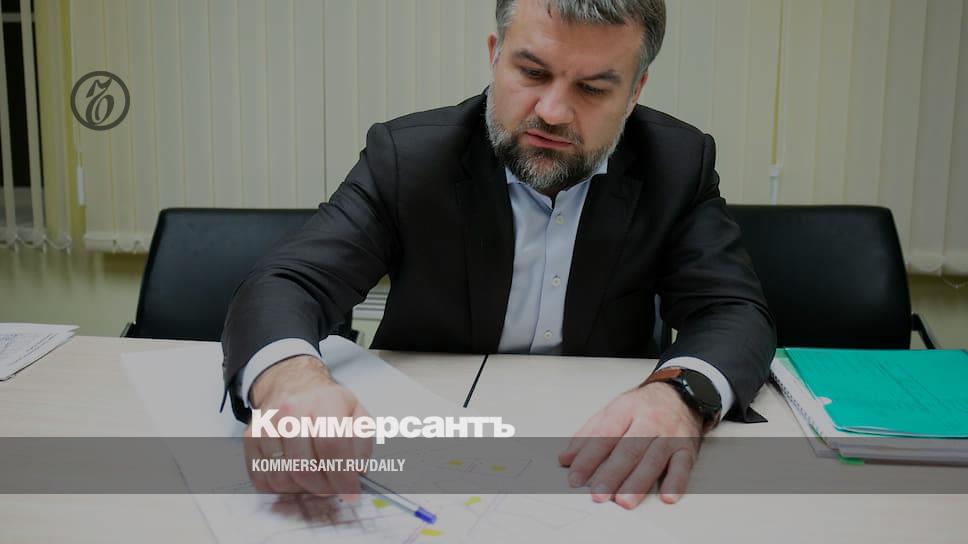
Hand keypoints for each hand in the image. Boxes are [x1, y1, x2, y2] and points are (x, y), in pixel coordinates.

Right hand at [243, 355, 372, 500]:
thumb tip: (356, 470)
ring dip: (302, 487)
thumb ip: (362, 442)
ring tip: (315, 475)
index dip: (343, 475)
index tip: (351, 492)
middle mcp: (291, 409)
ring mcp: (267, 423)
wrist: (294, 386)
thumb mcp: (356, 415)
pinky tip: (295, 473)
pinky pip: (263, 478)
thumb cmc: (327, 405)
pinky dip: (282, 485)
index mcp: (325, 401)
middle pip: (305, 467)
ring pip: (283, 477)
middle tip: (334, 487)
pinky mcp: (250, 436)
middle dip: (324, 487)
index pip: (332, 444)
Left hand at [558, 382, 702, 508]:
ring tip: (624, 502)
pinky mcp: (687, 448)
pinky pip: (683, 466)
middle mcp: (649, 421)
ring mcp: (670, 435)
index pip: (604, 435)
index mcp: (626, 410)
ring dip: (639, 482)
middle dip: (613, 474)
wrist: (681, 394)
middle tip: (599, 494)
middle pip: (629, 449)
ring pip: (654, 460)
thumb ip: (588, 435)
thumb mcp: (612, 411)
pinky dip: (676, 482)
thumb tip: (565, 459)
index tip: (575, 478)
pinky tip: (667, 497)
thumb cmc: (642, 407)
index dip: (588, 458)